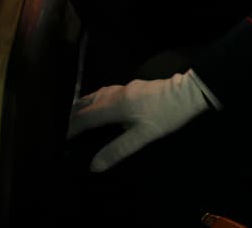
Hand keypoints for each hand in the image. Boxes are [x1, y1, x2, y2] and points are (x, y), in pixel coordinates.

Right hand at [67, 70, 216, 171]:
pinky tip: (102, 105)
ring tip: (77, 116)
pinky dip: (96, 100)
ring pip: (96, 95)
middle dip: (74, 116)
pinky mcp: (133, 86)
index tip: (62, 139)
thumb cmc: (165, 115)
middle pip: (87, 103)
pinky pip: (106, 92)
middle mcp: (115, 94)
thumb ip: (118, 150)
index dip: (71, 129)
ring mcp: (125, 87)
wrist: (188, 92)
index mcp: (114, 106)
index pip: (84, 118)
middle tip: (65, 129)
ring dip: (84, 105)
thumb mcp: (143, 137)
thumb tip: (94, 166)